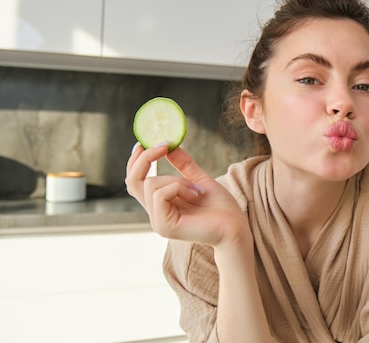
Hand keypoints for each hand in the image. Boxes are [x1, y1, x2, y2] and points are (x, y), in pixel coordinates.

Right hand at [125, 142, 250, 245]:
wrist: (236, 228)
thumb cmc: (220, 207)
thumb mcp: (199, 179)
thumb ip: (183, 165)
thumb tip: (168, 145)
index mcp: (160, 203)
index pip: (135, 181)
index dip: (136, 161)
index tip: (144, 142)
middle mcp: (155, 213)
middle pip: (132, 181)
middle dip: (145, 158)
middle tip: (164, 146)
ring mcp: (158, 221)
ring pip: (152, 184)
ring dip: (177, 179)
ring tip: (197, 190)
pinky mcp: (164, 226)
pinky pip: (161, 195)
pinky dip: (180, 188)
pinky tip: (196, 196)